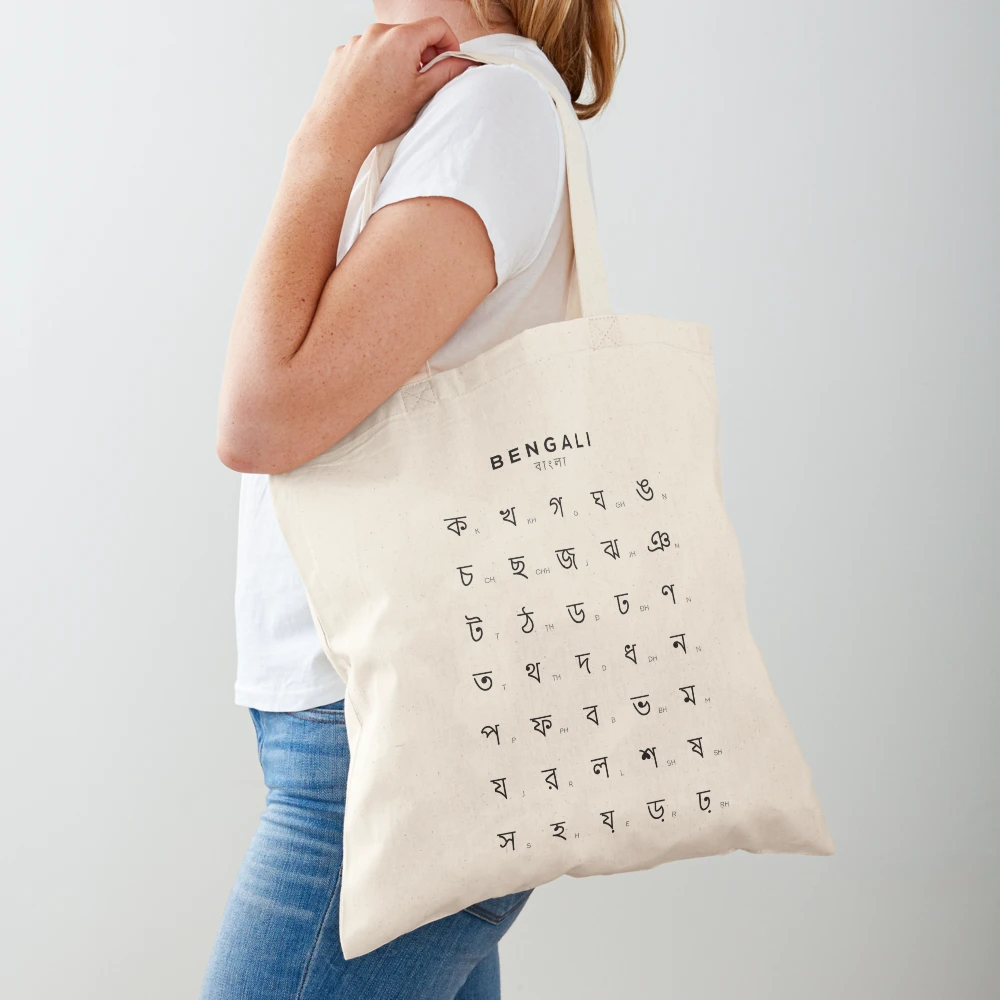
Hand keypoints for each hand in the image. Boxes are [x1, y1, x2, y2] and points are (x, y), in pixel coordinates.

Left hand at [294, 17, 472, 158]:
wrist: (339, 129)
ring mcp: (357, 41)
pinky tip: (374, 90)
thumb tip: (462, 62)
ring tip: (395, 90)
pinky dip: (376, 65)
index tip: (450, 59)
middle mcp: (378, 32)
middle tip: (424, 81)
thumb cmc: (378, 116)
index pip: (437, 26)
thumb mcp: (421, 94)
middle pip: (411, 34)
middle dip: (422, 53)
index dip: (450, 42)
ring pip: (387, 44)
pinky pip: (367, 53)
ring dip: (398, 59)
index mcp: (402, 38)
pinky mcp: (342, 52)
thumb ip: (446, 72)